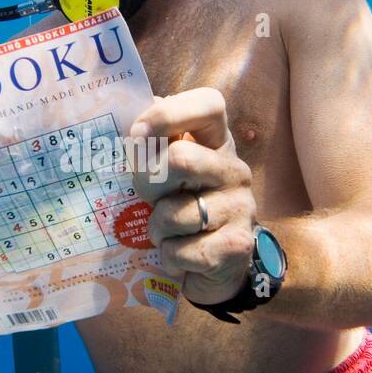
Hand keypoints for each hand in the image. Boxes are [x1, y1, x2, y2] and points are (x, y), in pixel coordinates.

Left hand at [128, 88, 256, 304]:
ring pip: (174, 213)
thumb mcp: (167, 175)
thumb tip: (131, 122)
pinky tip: (179, 255)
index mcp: (217, 143)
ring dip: (157, 229)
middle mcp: (235, 170)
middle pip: (181, 158)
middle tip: (147, 199)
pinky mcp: (237, 246)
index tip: (138, 132)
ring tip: (165, 233)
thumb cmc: (181, 211)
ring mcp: (240, 207)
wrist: (215, 268)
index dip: (169, 113)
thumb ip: (152, 147)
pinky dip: (169, 257)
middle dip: (148, 184)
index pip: (209, 104)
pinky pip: (181, 250)